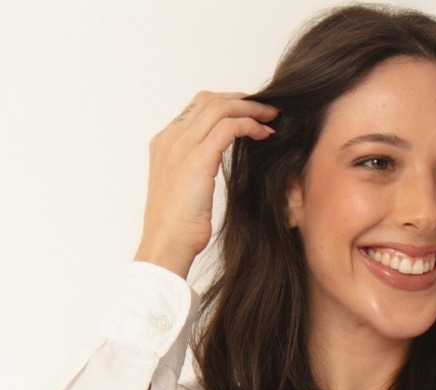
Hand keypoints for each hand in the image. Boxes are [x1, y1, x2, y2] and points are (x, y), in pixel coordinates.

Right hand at [134, 92, 278, 277]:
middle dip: (241, 99)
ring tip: (271, 118)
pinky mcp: (198, 159)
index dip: (226, 104)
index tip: (248, 112)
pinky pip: (229, 128)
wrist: (166, 244)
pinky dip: (250, 125)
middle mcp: (171, 139)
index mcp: (164, 143)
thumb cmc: (177, 227)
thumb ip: (193, 170)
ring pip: (220, 108)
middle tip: (265, 109)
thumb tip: (210, 168)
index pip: (197, 108)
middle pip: (209, 100)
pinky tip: (264, 134)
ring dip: (250, 109)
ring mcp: (182, 146)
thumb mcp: (183, 190)